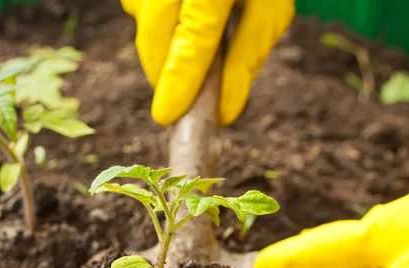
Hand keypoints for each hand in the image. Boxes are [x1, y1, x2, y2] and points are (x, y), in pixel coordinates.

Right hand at [120, 0, 294, 125]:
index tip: (167, 116)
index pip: (192, 38)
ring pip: (143, 18)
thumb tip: (225, 111)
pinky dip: (157, 20)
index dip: (178, 81)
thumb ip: (246, 58)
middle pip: (154, 34)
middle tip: (177, 98)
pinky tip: (181, 14)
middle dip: (163, 73)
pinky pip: (139, 3)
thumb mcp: (269, 9)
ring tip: (192, 40)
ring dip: (161, 43)